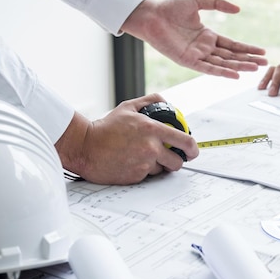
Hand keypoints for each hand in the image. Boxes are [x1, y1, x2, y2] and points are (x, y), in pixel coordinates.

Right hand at [54, 94, 198, 184]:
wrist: (85, 147)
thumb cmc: (105, 128)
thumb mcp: (128, 107)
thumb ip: (150, 101)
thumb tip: (166, 102)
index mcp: (152, 130)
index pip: (185, 141)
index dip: (193, 149)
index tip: (193, 151)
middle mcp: (151, 148)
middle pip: (177, 162)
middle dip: (176, 161)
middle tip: (169, 157)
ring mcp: (144, 164)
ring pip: (162, 170)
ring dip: (157, 165)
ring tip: (140, 156)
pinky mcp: (135, 177)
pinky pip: (147, 176)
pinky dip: (143, 171)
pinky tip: (130, 162)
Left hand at [121, 0, 266, 78]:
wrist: (152, 15)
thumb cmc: (171, 7)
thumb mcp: (198, 1)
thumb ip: (218, 4)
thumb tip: (238, 9)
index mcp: (208, 35)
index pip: (232, 45)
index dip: (247, 48)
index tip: (262, 52)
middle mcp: (205, 47)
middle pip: (231, 56)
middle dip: (248, 59)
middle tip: (265, 63)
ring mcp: (198, 55)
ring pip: (223, 63)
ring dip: (239, 66)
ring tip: (255, 69)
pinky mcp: (189, 61)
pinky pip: (208, 68)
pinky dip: (222, 72)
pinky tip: (235, 75)